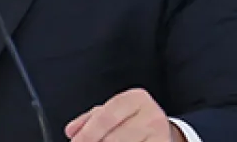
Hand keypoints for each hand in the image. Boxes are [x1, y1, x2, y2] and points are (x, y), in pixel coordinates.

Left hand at [65, 88, 183, 141]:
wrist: (165, 131)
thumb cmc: (135, 121)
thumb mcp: (114, 112)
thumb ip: (90, 119)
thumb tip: (72, 131)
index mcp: (136, 99)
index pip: (106, 116)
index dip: (88, 133)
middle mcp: (151, 115)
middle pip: (113, 138)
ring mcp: (160, 134)